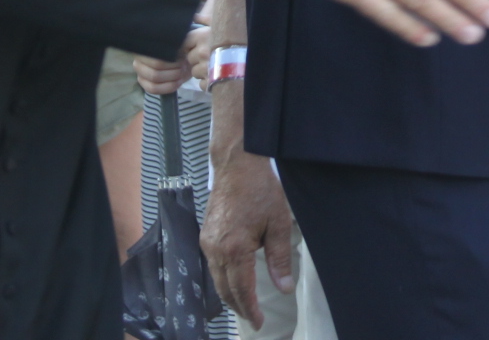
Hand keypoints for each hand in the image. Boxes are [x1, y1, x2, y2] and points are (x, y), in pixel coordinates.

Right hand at [135, 22, 214, 95]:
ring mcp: (139, 69)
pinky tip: (177, 82)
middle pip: (156, 65)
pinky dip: (167, 87)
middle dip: (174, 67)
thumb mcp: (186, 35)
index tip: (183, 55)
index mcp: (148, 42)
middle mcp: (139, 54)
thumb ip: (186, 27)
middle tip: (184, 64)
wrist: (184, 58)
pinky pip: (152, 88)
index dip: (173, 56)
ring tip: (181, 72)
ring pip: (154, 77)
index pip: (157, 51)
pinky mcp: (143, 81)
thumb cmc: (184, 46)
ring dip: (172, 77)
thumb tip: (194, 17)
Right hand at [203, 151, 298, 328]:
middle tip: (253, 319)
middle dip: (238, 307)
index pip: (241, 290)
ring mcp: (207, 242)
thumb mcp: (279, 224)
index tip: (259, 323)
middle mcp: (216, 249)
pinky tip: (234, 280)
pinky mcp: (205, 235)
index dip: (250, 309)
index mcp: (235, 249)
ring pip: (216, 279)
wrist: (237, 165)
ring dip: (230, 294)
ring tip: (245, 304)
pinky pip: (212, 265)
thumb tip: (284, 287)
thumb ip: (279, 259)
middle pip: (225, 289)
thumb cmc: (261, 190)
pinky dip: (223, 278)